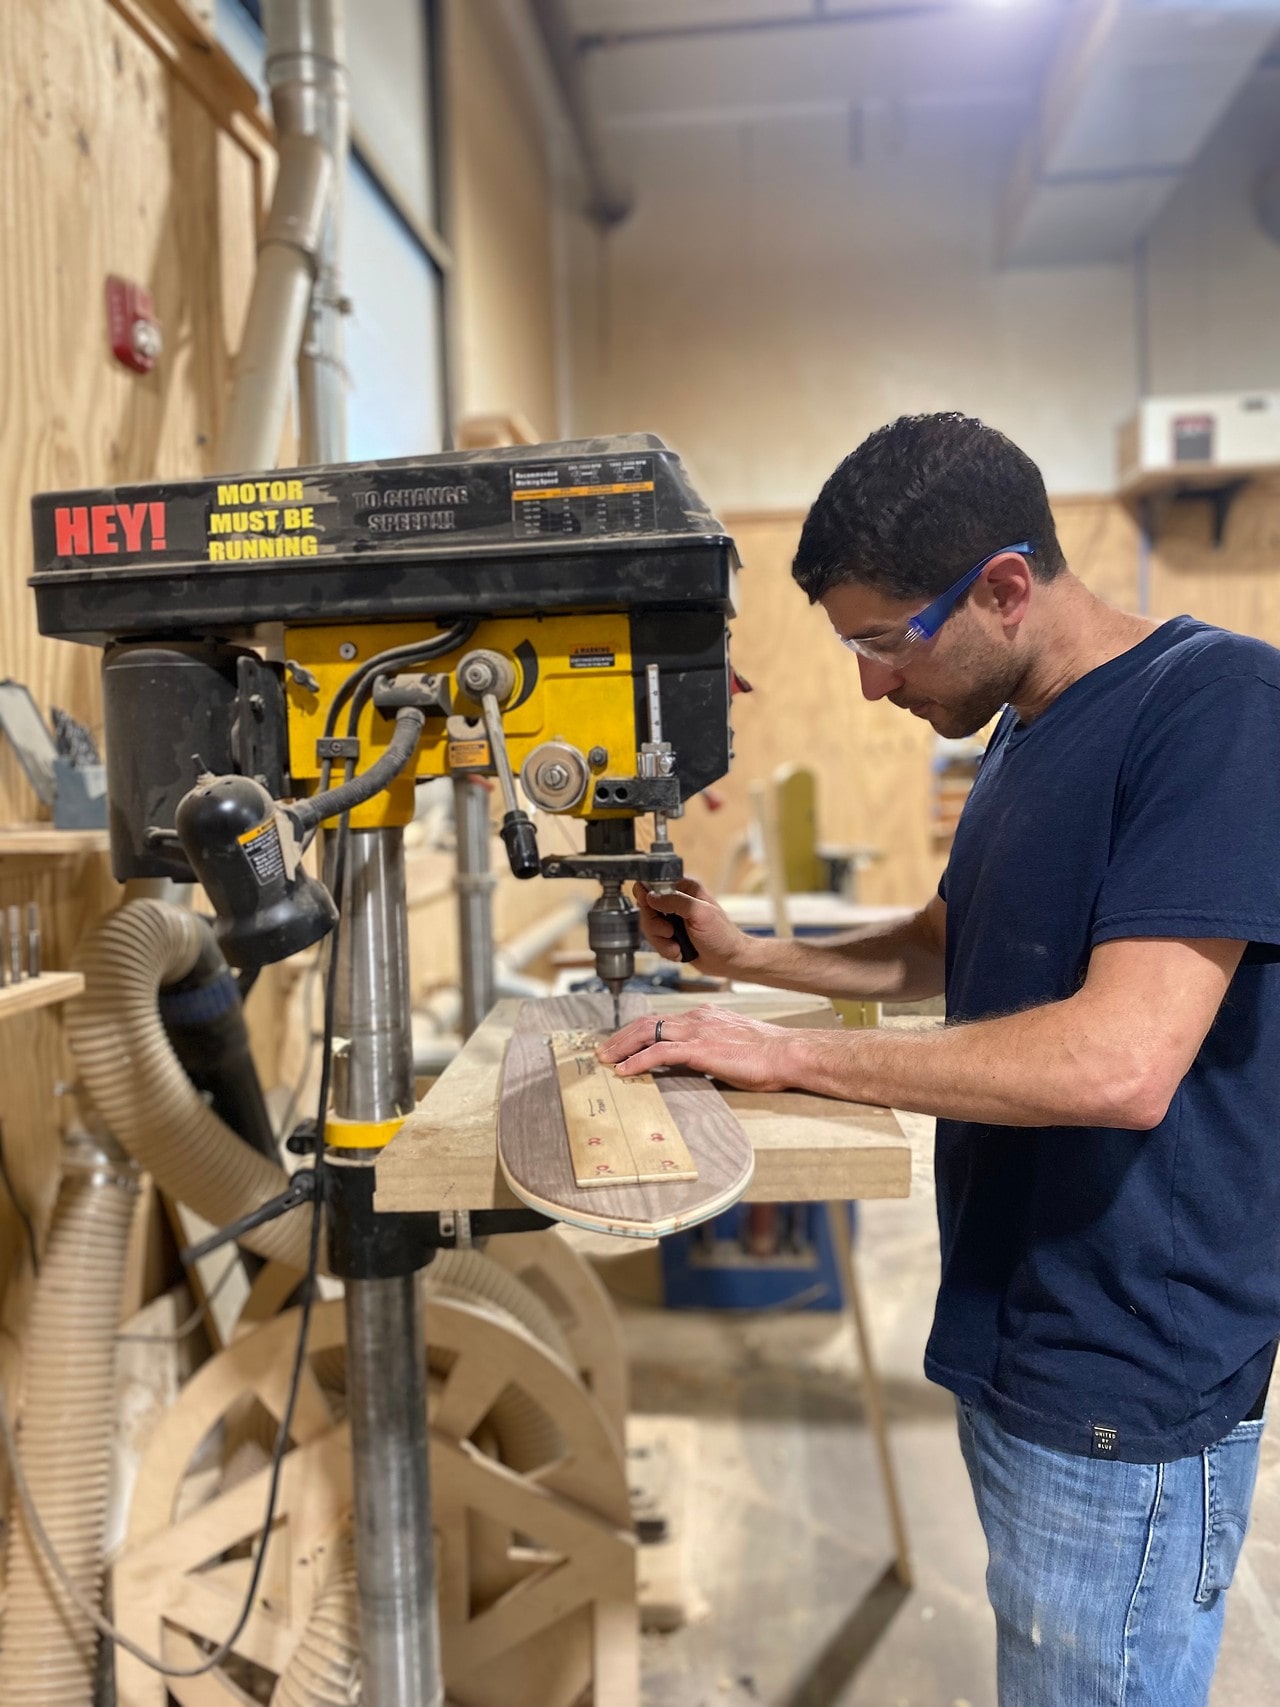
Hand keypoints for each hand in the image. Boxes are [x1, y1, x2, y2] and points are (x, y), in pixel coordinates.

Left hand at [597, 1003, 804, 1090]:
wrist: (787, 1053)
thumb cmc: (768, 1054)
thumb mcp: (734, 1044)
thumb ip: (712, 1048)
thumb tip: (698, 1061)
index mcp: (705, 1016)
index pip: (662, 1020)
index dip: (638, 1031)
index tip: (624, 1043)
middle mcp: (697, 1018)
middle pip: (647, 1022)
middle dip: (621, 1037)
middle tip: (604, 1051)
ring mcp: (697, 1031)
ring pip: (647, 1032)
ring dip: (622, 1047)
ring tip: (606, 1060)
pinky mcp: (700, 1049)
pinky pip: (659, 1053)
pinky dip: (638, 1061)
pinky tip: (625, 1071)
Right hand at [633, 878, 757, 978]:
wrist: (728, 961)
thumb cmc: (722, 936)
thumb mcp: (700, 914)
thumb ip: (676, 902)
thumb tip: (650, 896)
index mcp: (685, 888)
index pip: (654, 883)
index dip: (646, 897)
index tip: (650, 910)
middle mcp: (676, 900)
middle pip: (646, 908)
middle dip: (655, 926)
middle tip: (669, 933)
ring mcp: (672, 918)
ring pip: (649, 926)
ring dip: (660, 941)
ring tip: (676, 948)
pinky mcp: (670, 934)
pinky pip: (654, 939)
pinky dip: (664, 949)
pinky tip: (678, 952)